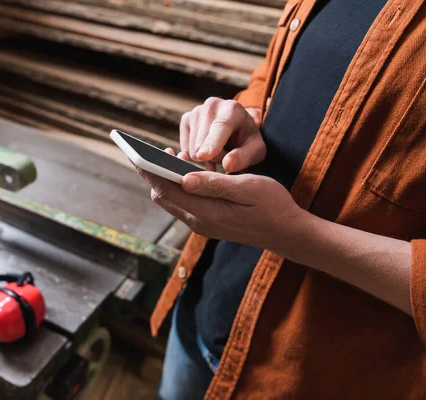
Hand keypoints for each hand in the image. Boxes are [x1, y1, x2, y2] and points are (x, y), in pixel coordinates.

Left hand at [139, 159, 303, 251]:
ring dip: (167, 180)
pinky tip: (190, 171)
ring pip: (172, 200)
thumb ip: (215, 183)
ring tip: (173, 157)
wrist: (288, 232)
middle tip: (154, 149)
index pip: (167, 190)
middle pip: (163, 196)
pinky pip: (184, 203)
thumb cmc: (273, 206)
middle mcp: (199, 222)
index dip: (150, 171)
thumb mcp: (248, 188)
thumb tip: (183, 177)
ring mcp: (202, 225)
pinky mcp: (207, 223)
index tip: (137, 153)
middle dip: (154, 173)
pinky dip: (180, 187)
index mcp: (207, 213)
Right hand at [180, 97, 264, 172]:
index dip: (212, 142)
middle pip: (204, 143)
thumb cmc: (247, 139)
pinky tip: (206, 148)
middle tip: (227, 154)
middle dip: (214, 157)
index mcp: (233, 109)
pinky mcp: (186, 119)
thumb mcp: (255, 150)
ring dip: (205, 157)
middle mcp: (212, 105)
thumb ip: (244, 157)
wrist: (238, 126)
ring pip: (193, 148)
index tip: (203, 156)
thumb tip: (227, 165)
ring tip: (218, 149)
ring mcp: (196, 111)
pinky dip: (195, 154)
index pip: (220, 127)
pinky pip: (185, 148)